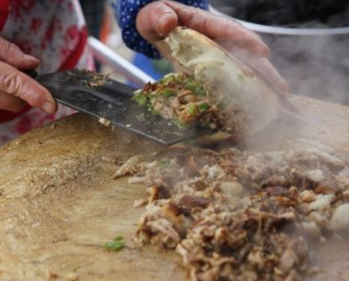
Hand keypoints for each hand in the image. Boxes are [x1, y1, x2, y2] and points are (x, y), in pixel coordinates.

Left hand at [136, 1, 288, 94]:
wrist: (158, 27)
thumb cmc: (159, 18)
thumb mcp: (155, 15)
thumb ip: (160, 16)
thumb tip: (167, 23)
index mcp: (207, 24)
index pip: (229, 30)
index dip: (246, 41)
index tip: (262, 52)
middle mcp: (219, 40)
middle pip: (247, 54)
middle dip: (265, 72)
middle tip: (282, 90)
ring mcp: (220, 56)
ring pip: (246, 70)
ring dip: (263, 86)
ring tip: (280, 102)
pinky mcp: (216, 70)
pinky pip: (233, 82)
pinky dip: (246, 94)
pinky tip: (258, 108)